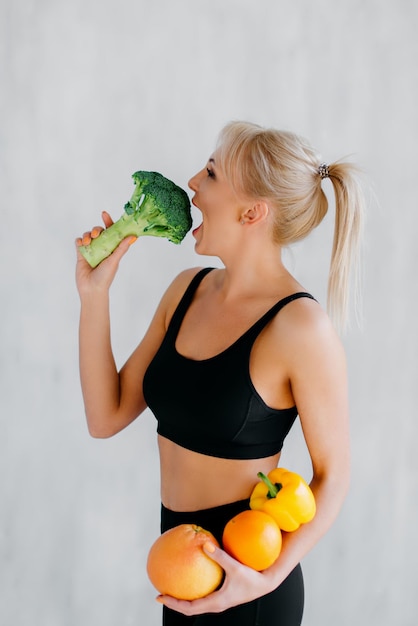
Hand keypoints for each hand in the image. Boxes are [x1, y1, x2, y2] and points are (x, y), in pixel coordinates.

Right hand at [75, 211, 136, 295]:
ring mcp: (91, 250)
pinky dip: (79, 241)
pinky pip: (79, 242)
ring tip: (87, 243)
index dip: (109, 222)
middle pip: (99, 231)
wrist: (91, 289)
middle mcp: (102, 247)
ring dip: (87, 236)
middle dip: (96, 230)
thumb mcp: (114, 261)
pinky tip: (81, 245)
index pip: (111, 232)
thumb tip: (133, 236)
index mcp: (112, 248)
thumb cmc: (105, 277)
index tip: (104, 214)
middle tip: (96, 236)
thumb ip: (121, 248)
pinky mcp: (81, 254)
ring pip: (88, 235)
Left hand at [156, 542, 277, 616]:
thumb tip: (204, 545)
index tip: (161, 596)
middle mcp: (215, 605)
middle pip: (190, 609)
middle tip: (160, 593)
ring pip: (196, 604)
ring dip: (183, 598)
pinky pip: (203, 595)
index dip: (174, 604)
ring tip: (171, 587)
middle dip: (174, 602)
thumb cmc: (251, 577)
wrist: (265, 583)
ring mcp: (218, 601)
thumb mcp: (235, 567)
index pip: (190, 608)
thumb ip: (219, 556)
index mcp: (216, 602)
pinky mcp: (222, 595)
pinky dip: (193, 590)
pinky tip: (190, 576)